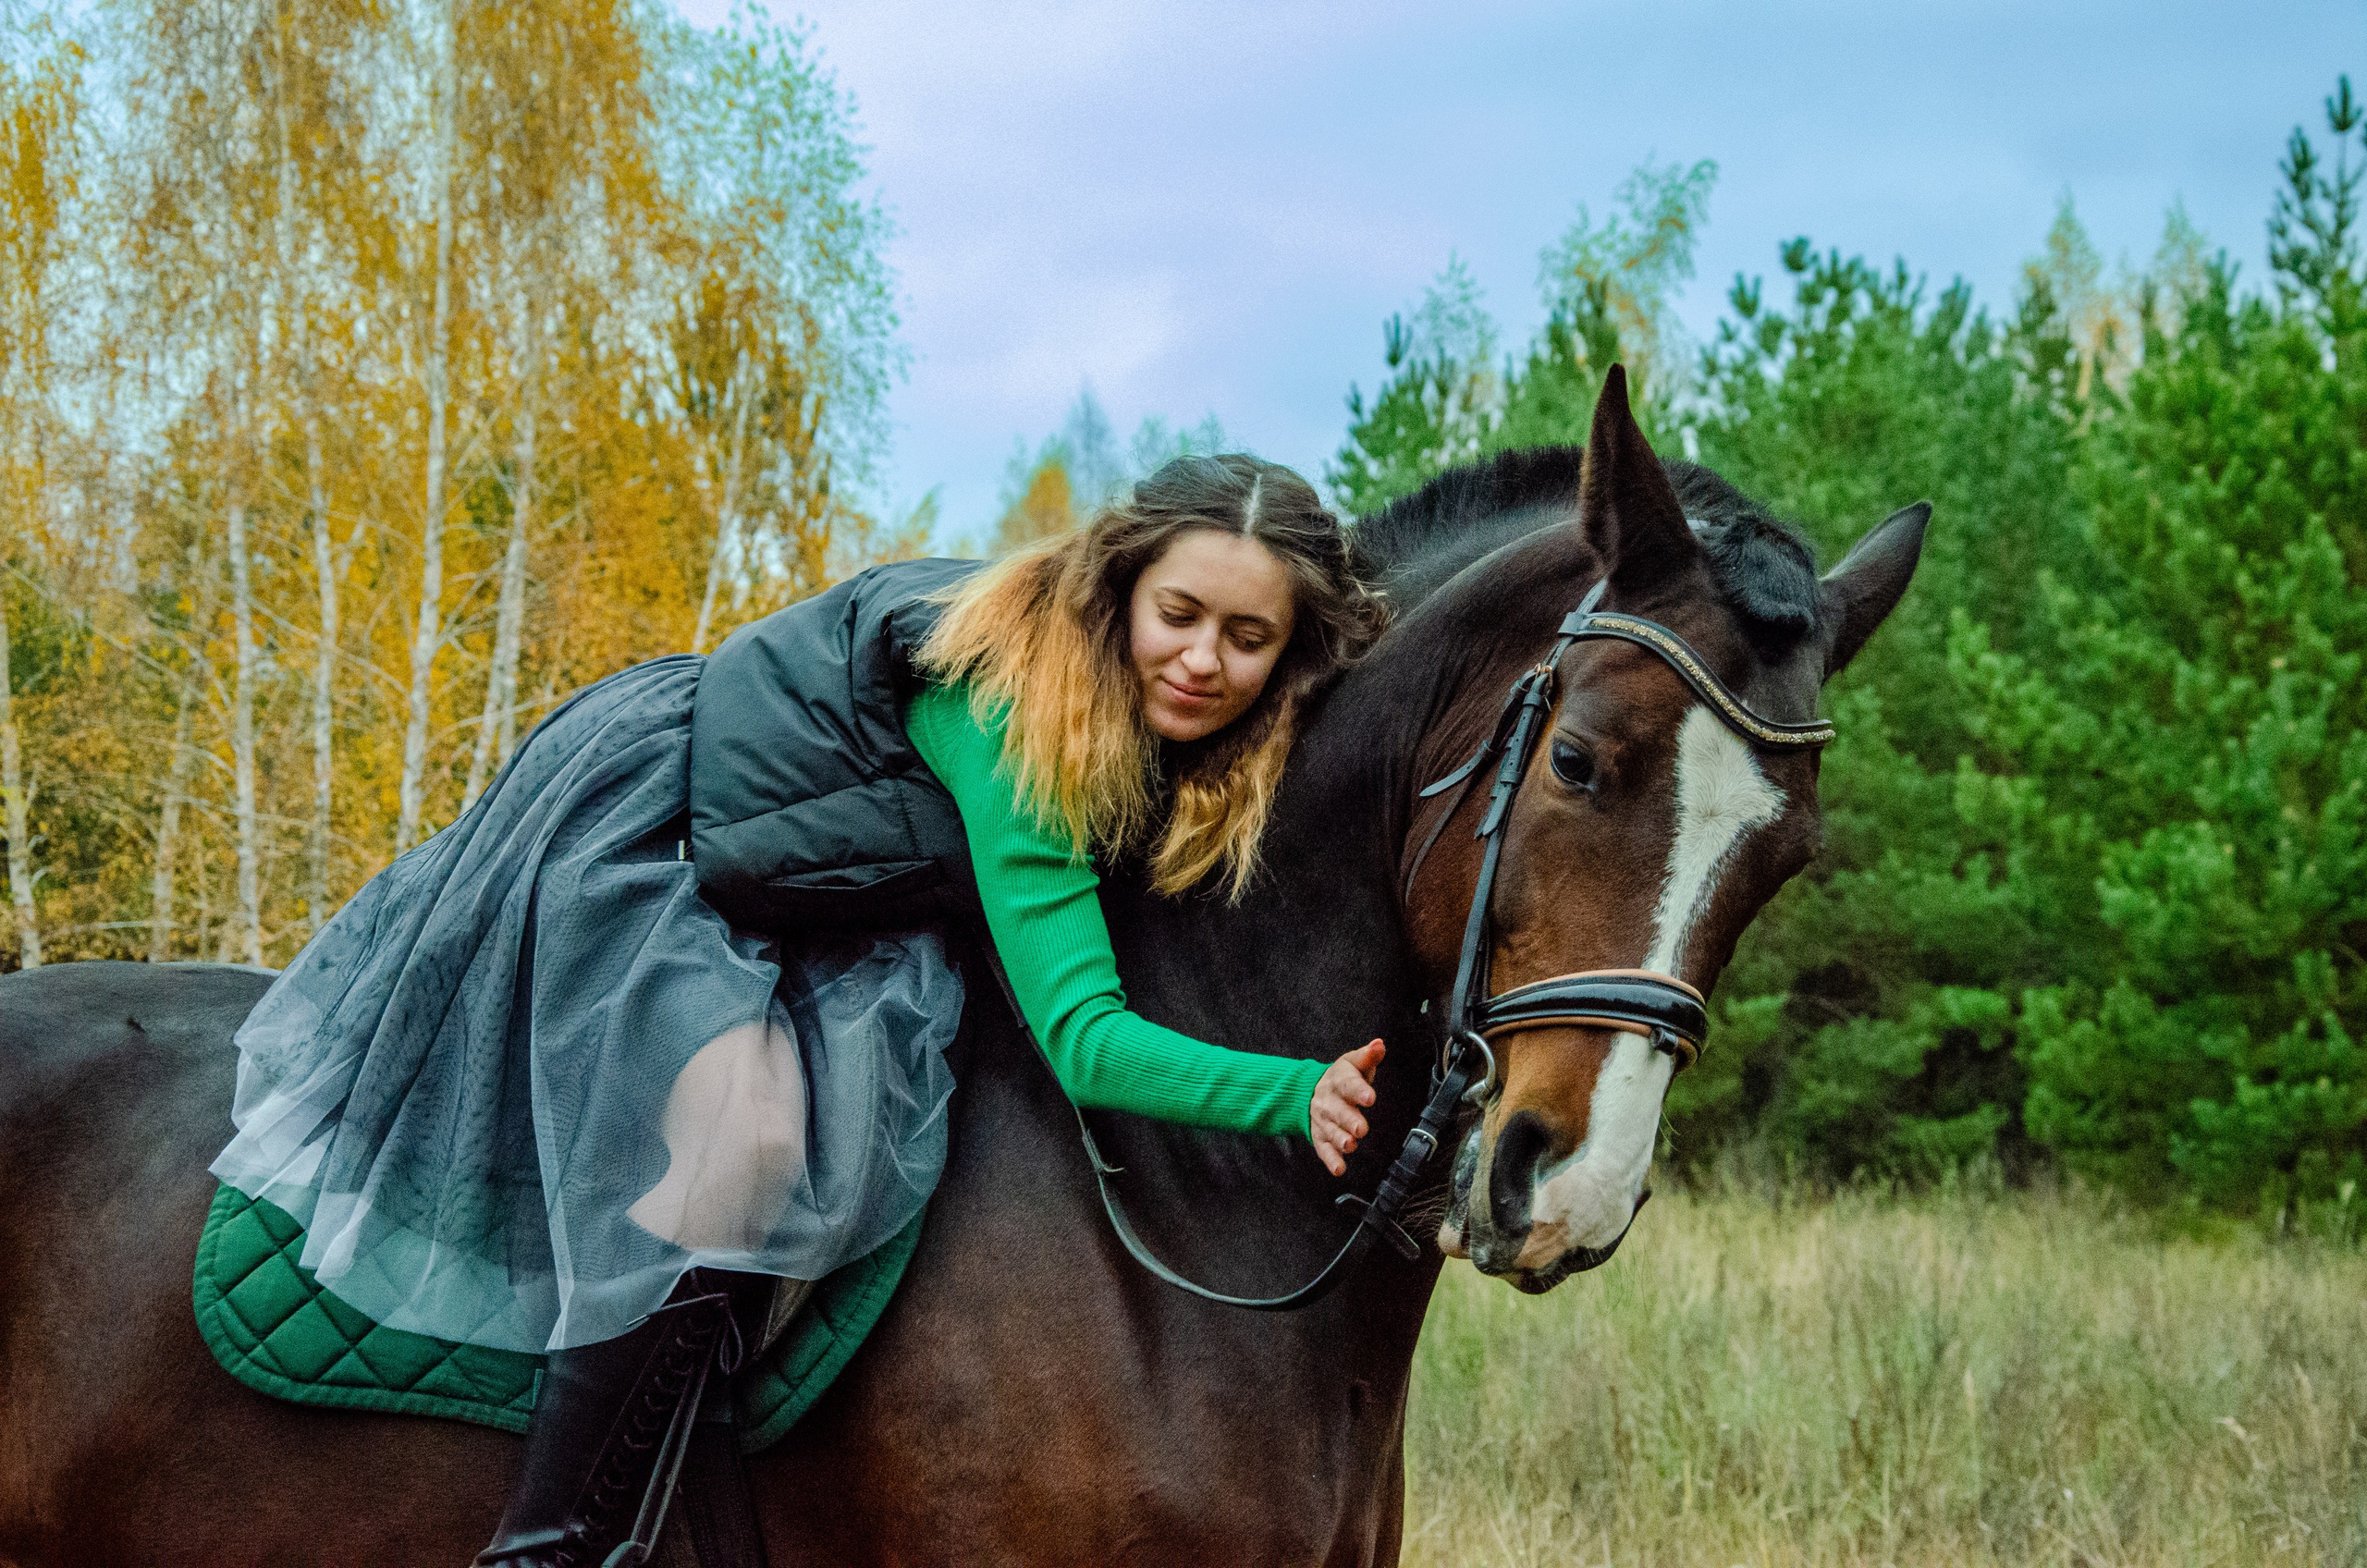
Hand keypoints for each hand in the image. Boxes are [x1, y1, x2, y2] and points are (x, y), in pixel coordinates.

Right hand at [1310, 1039, 1384, 1176]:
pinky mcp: (1320, 1137)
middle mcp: (1328, 1101)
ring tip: (1350, 1145)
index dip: (1358, 1090)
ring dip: (1340, 1139)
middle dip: (1349, 1119)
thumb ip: (1368, 1056)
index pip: (1348, 1083)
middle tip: (1361, 1128)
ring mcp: (1323, 1121)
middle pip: (1338, 1110)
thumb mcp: (1353, 1064)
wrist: (1307, 1092)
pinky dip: (1330, 1160)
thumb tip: (1380, 1045)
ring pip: (1331, 1131)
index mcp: (1339, 1081)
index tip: (1370, 1097)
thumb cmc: (1341, 1079)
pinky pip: (1323, 1150)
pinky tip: (1339, 1169)